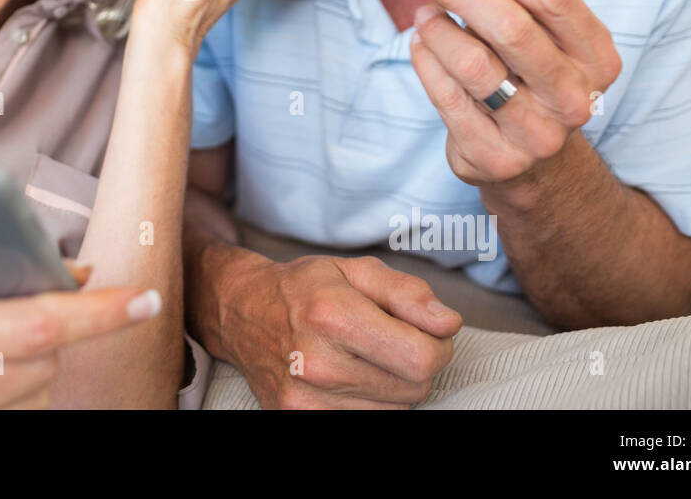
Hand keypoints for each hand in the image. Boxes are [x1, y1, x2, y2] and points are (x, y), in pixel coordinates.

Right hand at [0, 264, 158, 408]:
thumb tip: (79, 270)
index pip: (33, 323)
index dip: (97, 312)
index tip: (144, 299)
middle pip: (44, 356)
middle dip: (67, 324)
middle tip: (82, 300)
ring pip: (40, 384)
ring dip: (41, 356)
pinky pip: (27, 411)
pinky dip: (25, 384)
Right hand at [220, 253, 461, 408]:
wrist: (242, 312)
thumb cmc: (304, 287)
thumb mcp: (356, 271)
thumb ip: (408, 293)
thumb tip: (448, 323)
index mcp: (333, 316)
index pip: (422, 358)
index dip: (438, 345)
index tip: (427, 331)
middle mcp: (318, 363)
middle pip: (415, 387)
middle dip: (418, 362)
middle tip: (393, 339)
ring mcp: (307, 399)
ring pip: (396, 408)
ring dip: (394, 384)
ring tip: (365, 355)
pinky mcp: (299, 419)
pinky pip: (367, 419)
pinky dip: (370, 400)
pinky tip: (349, 375)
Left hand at [402, 0, 622, 184]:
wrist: (535, 164)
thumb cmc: (527, 77)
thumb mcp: (536, 35)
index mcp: (596, 56)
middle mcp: (575, 96)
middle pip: (512, 27)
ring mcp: (538, 133)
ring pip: (475, 64)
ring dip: (437, 28)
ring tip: (422, 11)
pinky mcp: (496, 157)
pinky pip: (448, 97)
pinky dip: (426, 62)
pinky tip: (419, 43)